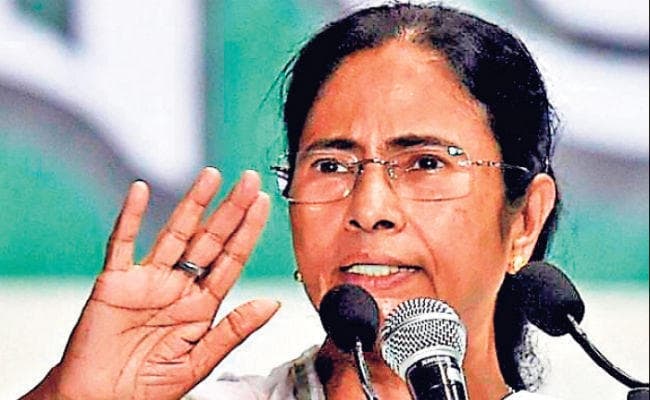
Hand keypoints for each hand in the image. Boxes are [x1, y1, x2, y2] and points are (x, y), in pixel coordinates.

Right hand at [24, 168, 278, 399]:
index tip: (264, 204)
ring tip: (211, 177)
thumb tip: (271, 303)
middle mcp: (178, 286)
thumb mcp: (200, 361)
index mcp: (201, 305)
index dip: (248, 232)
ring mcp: (147, 280)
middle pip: (209, 239)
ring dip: (192, 204)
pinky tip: (139, 192)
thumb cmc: (148, 387)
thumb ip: (234, 330)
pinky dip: (129, 218)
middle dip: (230, 209)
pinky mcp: (114, 282)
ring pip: (174, 234)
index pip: (231, 260)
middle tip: (249, 180)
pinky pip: (122, 244)